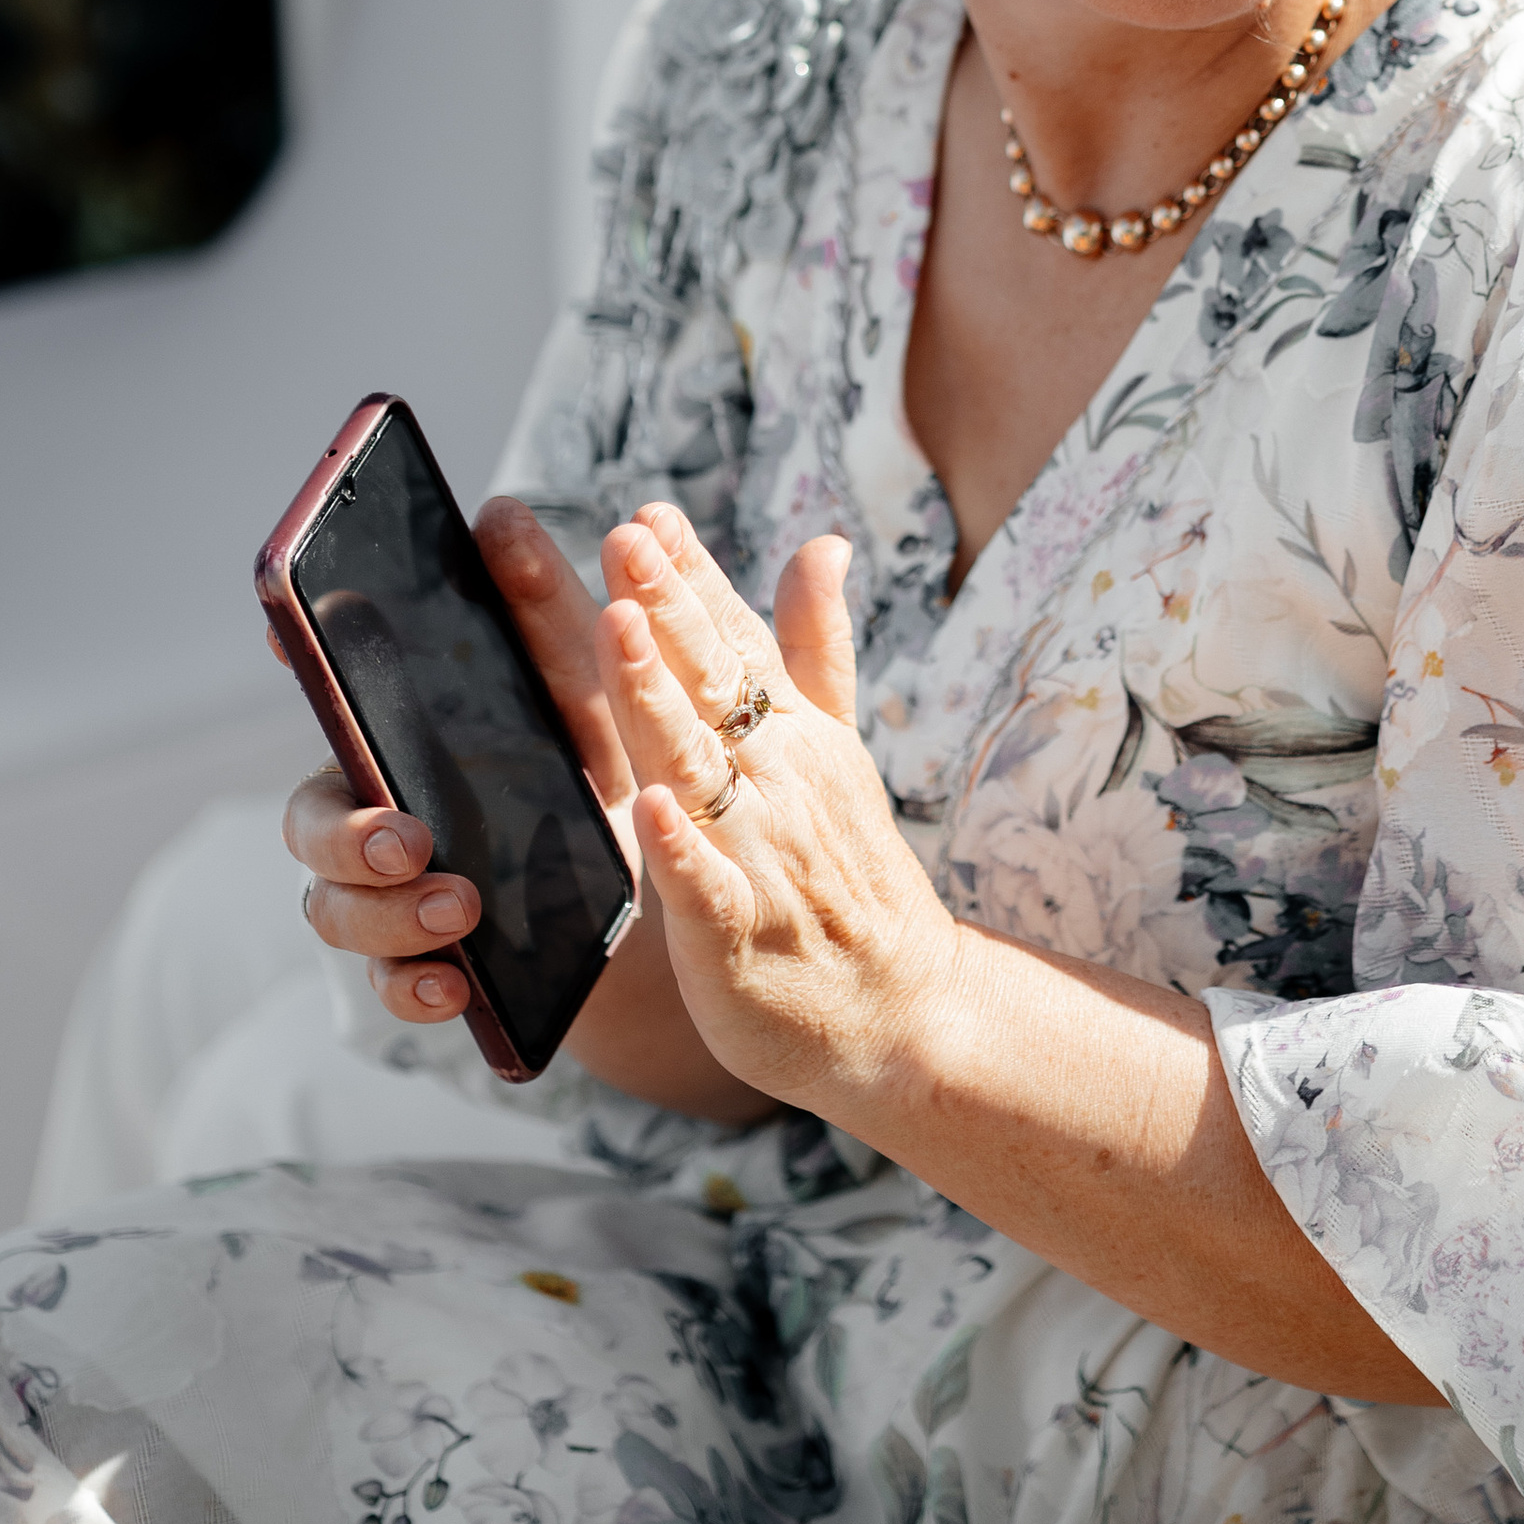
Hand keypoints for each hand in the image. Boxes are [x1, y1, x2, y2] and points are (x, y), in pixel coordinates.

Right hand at [285, 497, 639, 1027]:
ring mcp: (394, 892)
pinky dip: (413, 989)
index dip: (297, 658)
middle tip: (410, 838)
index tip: (281, 635)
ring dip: (387, 914)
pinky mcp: (430, 964)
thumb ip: (549, 613)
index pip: (333, 696)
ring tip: (460, 909)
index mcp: (410, 733)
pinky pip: (387, 987)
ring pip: (335, 908)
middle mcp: (382, 810)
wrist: (671, 890)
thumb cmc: (610, 765)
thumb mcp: (596, 691)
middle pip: (312, 818)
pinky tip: (455, 987)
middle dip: (347, 833)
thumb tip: (499, 513)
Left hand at [596, 507, 960, 1122]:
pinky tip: (646, 807)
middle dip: (668, 608)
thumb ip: (816, 645)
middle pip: (713, 685)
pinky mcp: (739, 935)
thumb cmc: (847, 874)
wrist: (902, 1010)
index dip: (692, 576)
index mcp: (794, 734)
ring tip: (620, 630)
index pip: (737, 640)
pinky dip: (679, 848)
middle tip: (622, 538)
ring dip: (660, 698)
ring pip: (699, 767)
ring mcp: (761, 855)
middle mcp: (778, 781)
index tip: (648, 513)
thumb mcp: (837, 747)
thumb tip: (822, 542)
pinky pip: (705, 886)